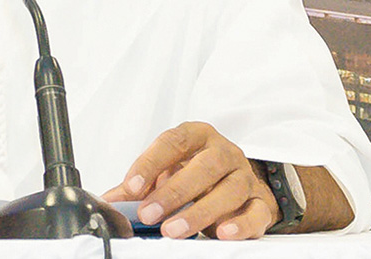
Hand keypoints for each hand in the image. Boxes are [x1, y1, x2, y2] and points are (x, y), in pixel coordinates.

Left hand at [103, 122, 278, 239]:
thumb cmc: (196, 174)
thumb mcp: (166, 173)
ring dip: (199, 212)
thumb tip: (110, 202)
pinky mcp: (261, 202)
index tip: (132, 187)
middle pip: (205, 166)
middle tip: (149, 213)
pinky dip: (240, 224)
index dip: (151, 163)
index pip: (174, 141)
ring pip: (229, 190)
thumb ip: (138, 187)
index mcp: (198, 137)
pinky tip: (221, 233)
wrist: (235, 182)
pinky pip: (256, 212)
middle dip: (174, 192)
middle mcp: (224, 152)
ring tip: (173, 230)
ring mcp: (244, 177)